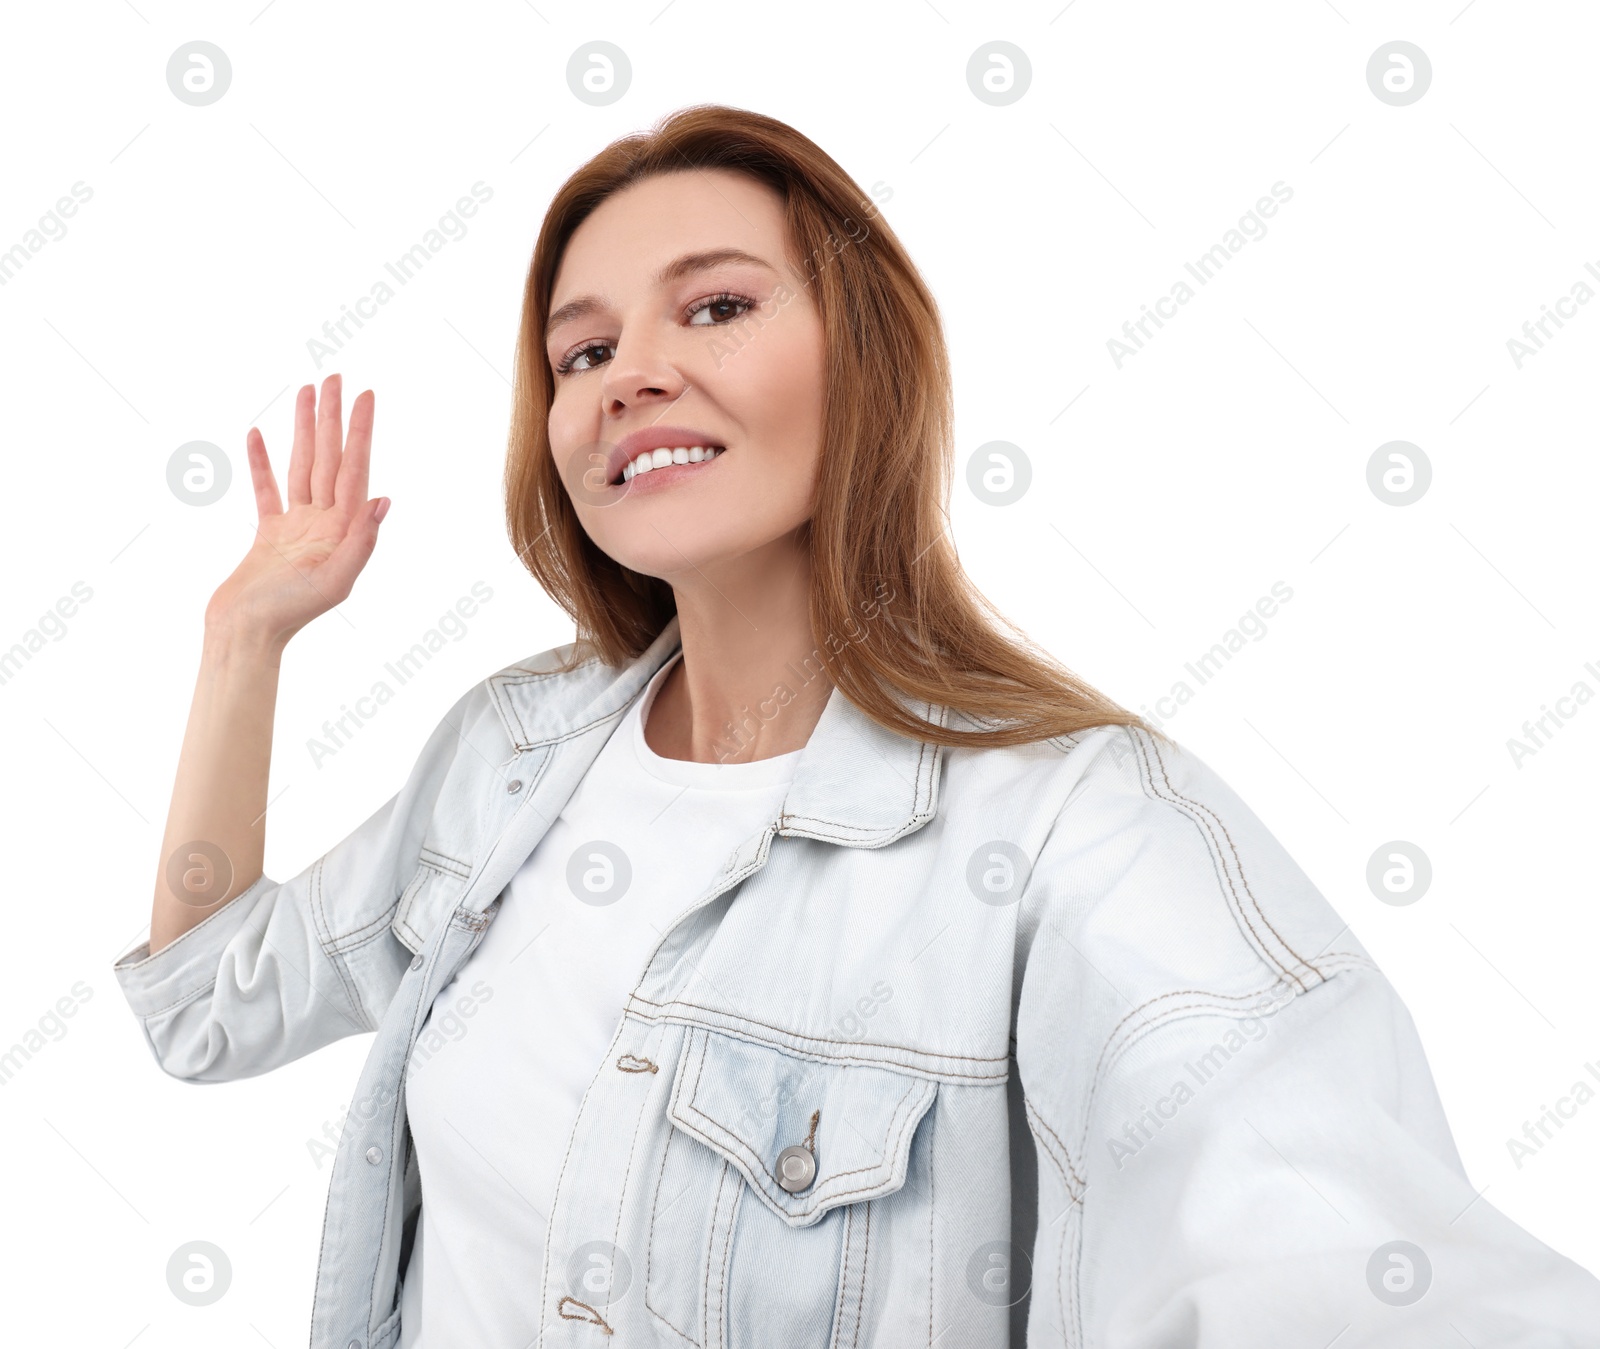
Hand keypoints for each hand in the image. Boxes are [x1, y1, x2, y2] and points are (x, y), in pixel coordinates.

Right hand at [204, 374, 386, 648]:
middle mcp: (325, 524)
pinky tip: (258, 433)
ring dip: (305, 430)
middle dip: (334, 419)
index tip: (366, 398)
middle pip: (331, 459)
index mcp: (343, 530)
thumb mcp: (335, 581)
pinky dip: (262, 462)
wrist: (244, 634)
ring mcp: (297, 527)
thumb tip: (384, 499)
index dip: (361, 432)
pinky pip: (266, 489)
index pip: (356, 470)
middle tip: (336, 378)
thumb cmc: (288, 613)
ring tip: (307, 394)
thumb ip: (361, 541)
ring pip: (302, 466)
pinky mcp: (269, 534)